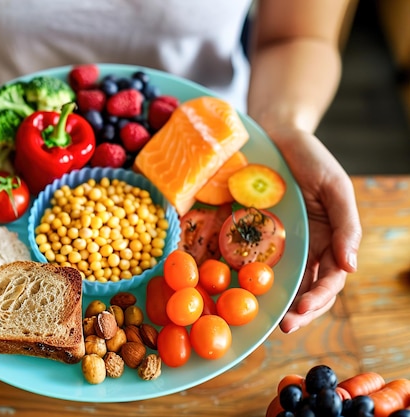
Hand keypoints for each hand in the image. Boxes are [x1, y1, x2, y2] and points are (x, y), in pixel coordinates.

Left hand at [270, 128, 361, 332]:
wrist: (279, 136)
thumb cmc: (312, 160)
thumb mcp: (336, 189)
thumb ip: (347, 227)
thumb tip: (352, 267)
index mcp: (333, 241)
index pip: (331, 279)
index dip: (320, 297)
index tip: (303, 308)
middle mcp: (309, 248)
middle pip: (308, 288)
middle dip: (300, 311)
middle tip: (285, 326)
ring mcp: (284, 244)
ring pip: (285, 282)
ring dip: (279, 303)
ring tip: (268, 320)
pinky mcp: (259, 235)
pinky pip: (259, 261)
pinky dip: (256, 280)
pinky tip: (244, 292)